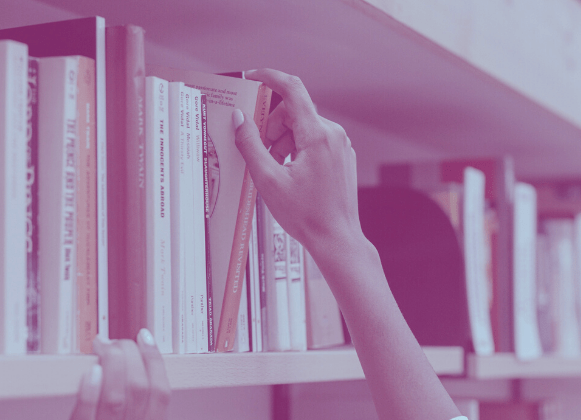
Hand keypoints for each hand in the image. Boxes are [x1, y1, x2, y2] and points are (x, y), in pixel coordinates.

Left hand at [70, 329, 170, 419]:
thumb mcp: (134, 418)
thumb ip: (136, 401)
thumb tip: (132, 359)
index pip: (162, 392)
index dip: (155, 360)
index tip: (145, 338)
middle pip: (139, 389)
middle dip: (131, 355)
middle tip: (118, 342)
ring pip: (115, 398)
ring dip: (111, 365)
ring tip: (103, 347)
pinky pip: (85, 414)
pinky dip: (89, 391)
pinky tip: (91, 371)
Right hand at [234, 68, 362, 254]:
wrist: (336, 239)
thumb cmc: (306, 215)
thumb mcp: (268, 180)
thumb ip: (250, 144)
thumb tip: (239, 118)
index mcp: (318, 135)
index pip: (292, 89)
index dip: (270, 78)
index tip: (253, 77)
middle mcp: (333, 134)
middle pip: (294, 112)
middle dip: (271, 125)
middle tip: (258, 149)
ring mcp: (340, 145)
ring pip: (303, 127)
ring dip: (282, 140)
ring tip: (273, 168)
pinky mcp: (341, 156)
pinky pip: (314, 140)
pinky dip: (295, 148)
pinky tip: (287, 171)